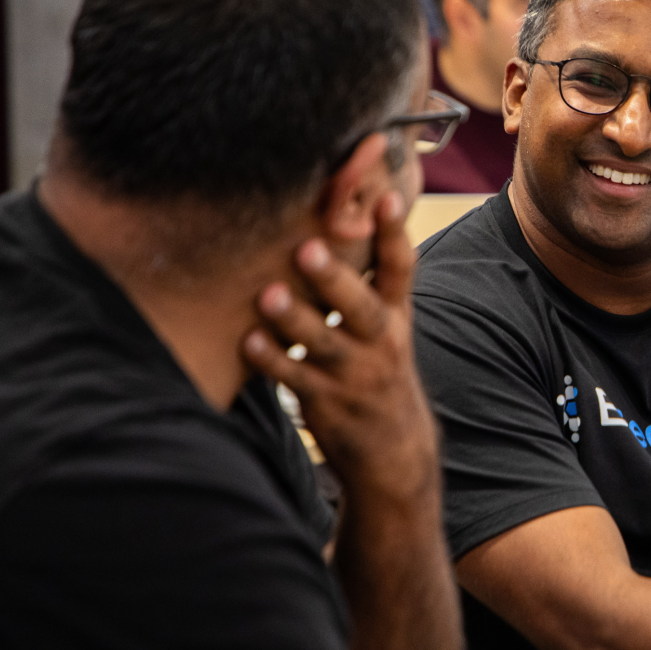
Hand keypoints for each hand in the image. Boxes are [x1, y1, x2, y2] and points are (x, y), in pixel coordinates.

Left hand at [243, 192, 435, 498]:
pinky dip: (272, 360)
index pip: (400, 270)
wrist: (395, 452)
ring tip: (269, 295)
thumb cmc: (379, 372)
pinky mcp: (326, 402)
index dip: (394, 233)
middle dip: (336, 279)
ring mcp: (355, 375)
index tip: (385, 197)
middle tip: (306, 249)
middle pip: (362, 308)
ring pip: (325, 344)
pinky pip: (296, 379)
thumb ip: (365, 285)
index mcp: (396, 317)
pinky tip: (250, 342)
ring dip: (296, 320)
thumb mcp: (388, 329)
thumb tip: (338, 220)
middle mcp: (381, 343)